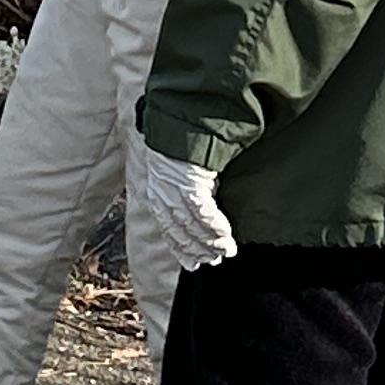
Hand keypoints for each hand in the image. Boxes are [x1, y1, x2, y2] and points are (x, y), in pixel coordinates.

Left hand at [132, 132, 236, 274]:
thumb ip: (186, 193)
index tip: (194, 264)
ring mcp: (175, 191)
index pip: (168, 231)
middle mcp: (163, 196)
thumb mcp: (178, 173)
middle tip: (216, 261)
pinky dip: (216, 225)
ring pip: (193, 227)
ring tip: (227, 251)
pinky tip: (226, 234)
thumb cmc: (183, 145)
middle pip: (181, 233)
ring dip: (212, 242)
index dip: (182, 250)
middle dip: (199, 250)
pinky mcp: (190, 183)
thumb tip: (201, 214)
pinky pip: (204, 213)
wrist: (184, 120)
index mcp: (157, 195)